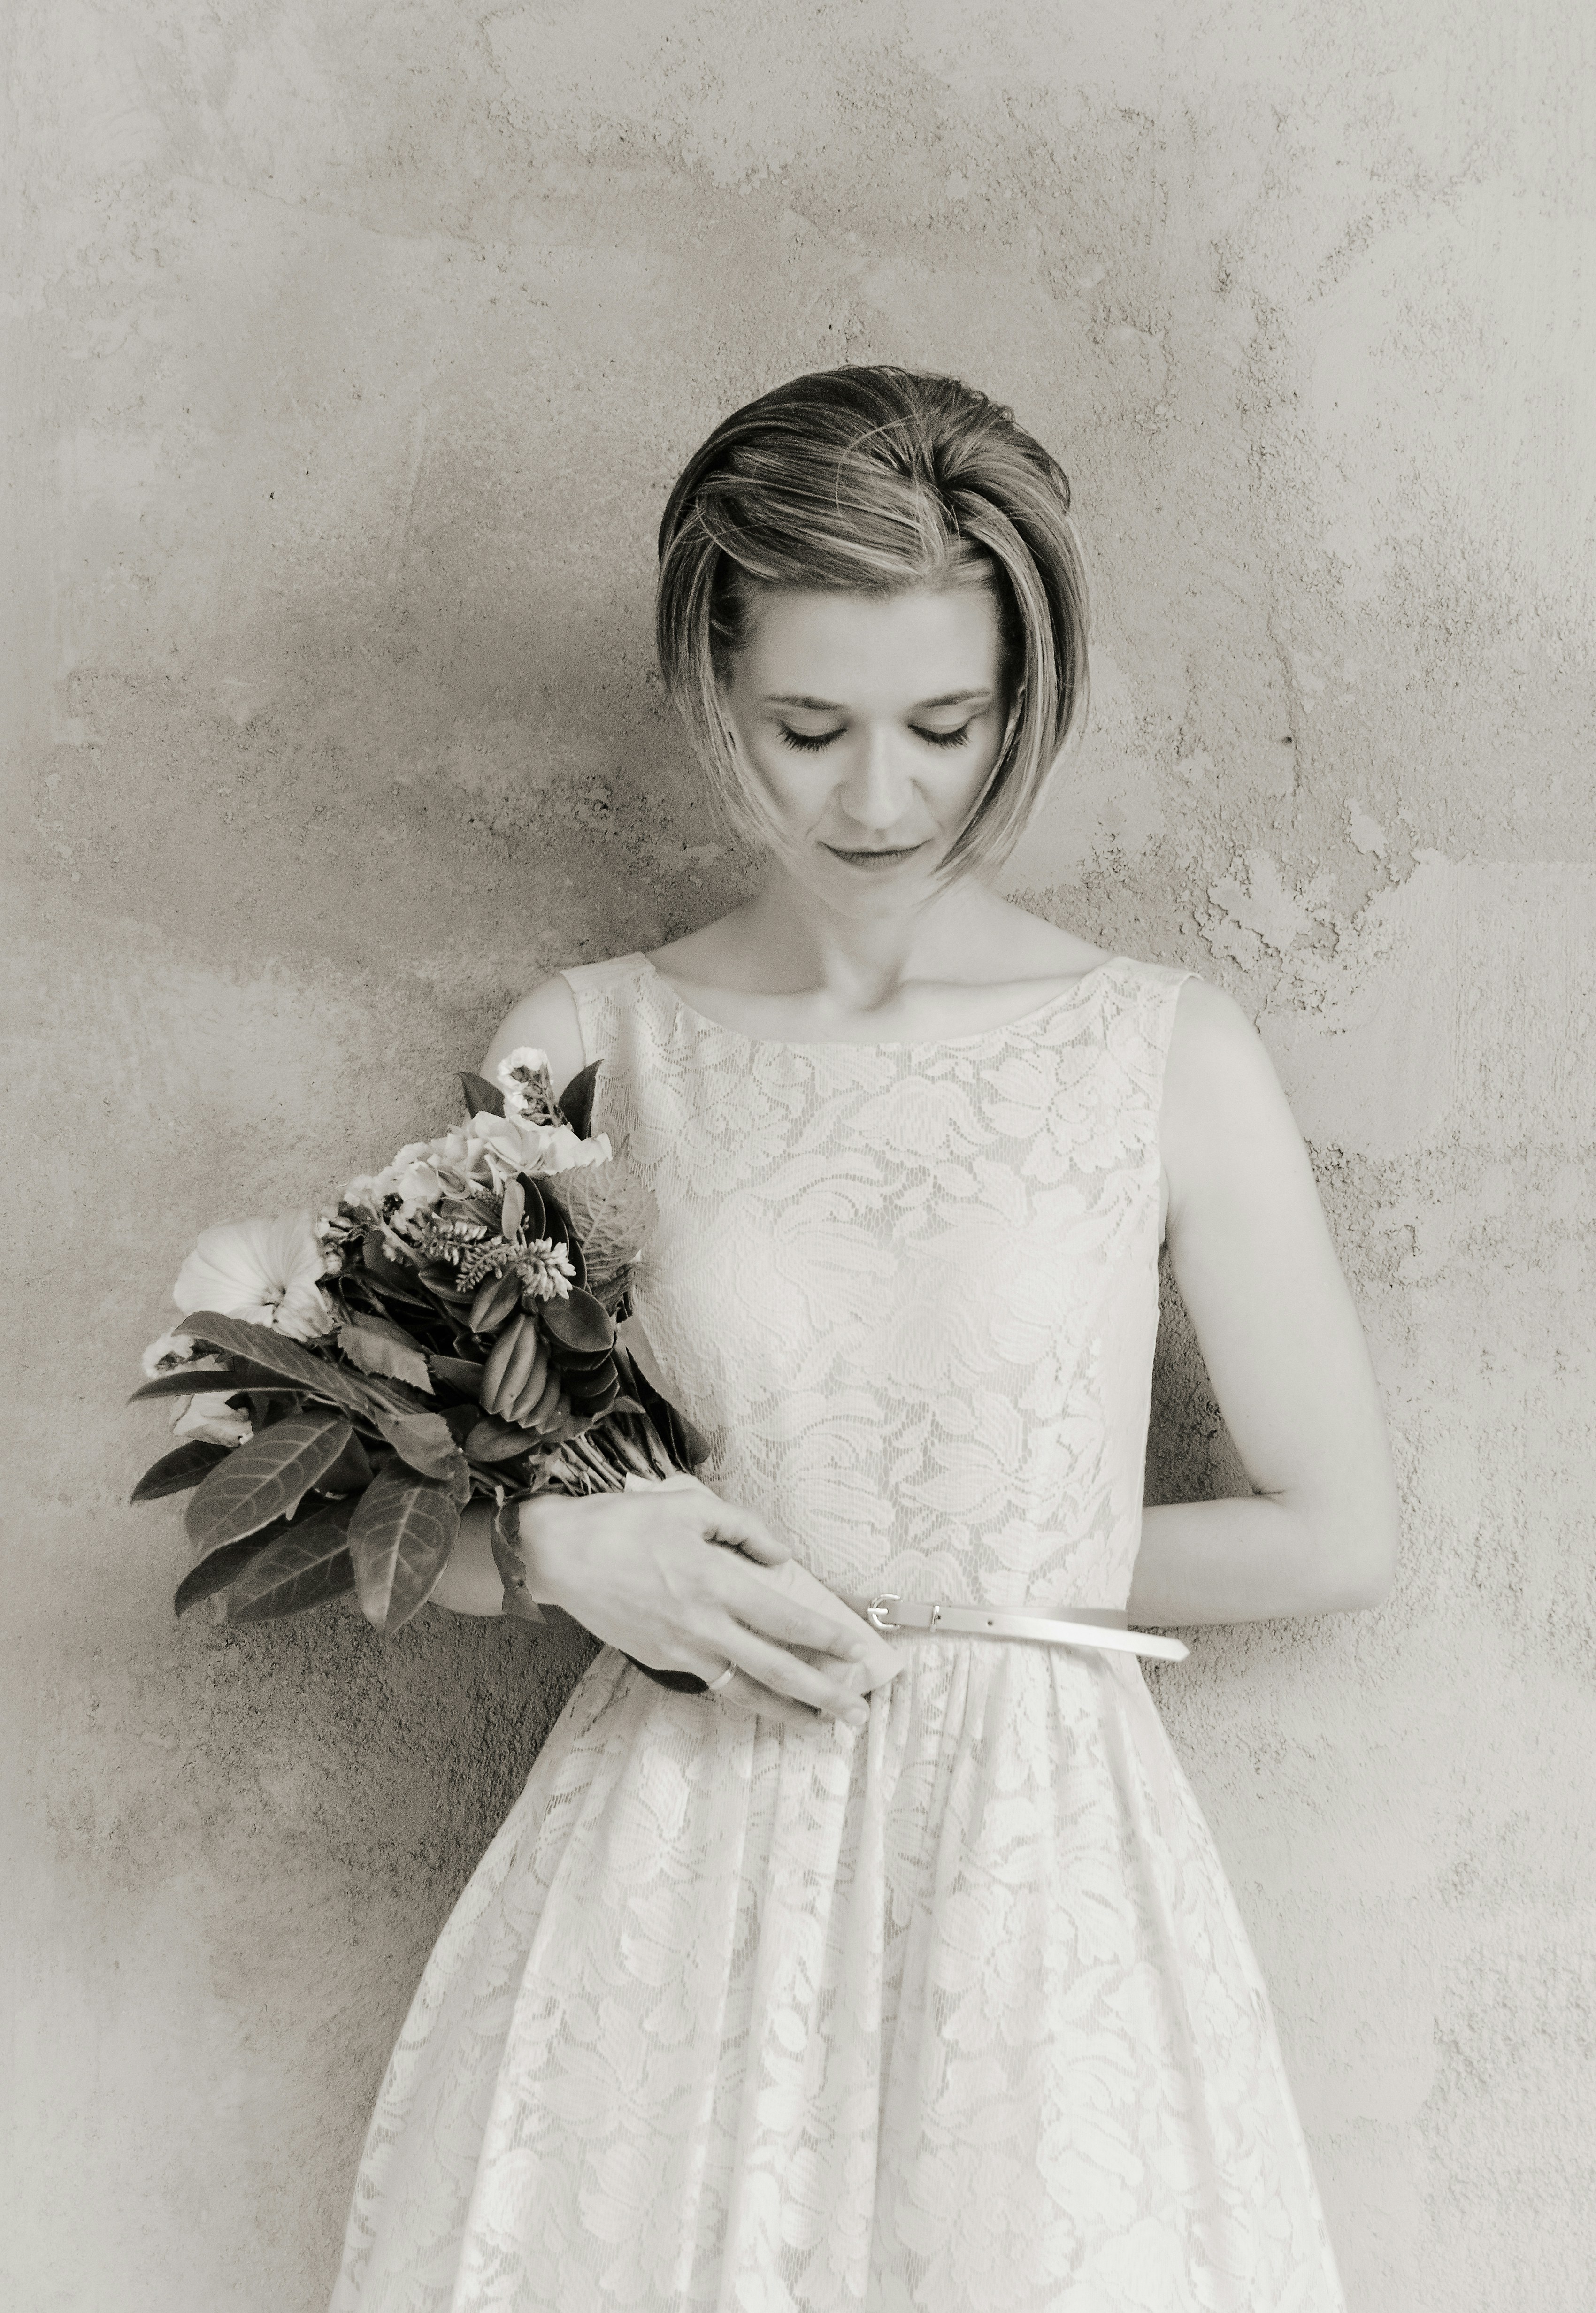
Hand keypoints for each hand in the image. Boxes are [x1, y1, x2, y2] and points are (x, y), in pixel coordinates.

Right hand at [514, 1479, 874, 1729]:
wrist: (561, 1555)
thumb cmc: (626, 1524)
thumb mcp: (691, 1507)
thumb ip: (745, 1530)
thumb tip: (781, 1557)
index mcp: (715, 1582)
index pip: (784, 1618)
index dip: (826, 1638)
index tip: (859, 1652)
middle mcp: (703, 1624)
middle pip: (774, 1668)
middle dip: (822, 1694)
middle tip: (857, 1715)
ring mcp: (681, 1649)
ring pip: (745, 1690)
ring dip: (787, 1710)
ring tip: (821, 1725)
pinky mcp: (662, 1660)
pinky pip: (713, 1684)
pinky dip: (744, 1697)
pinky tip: (764, 1700)